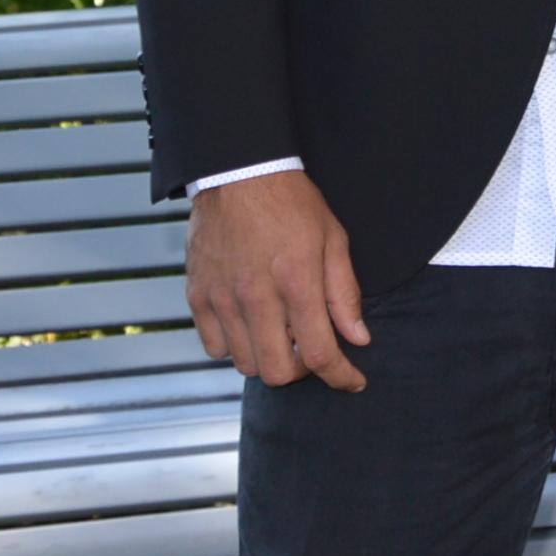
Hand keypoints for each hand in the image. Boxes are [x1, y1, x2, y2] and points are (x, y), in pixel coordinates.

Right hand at [188, 169, 369, 390]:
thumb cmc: (291, 203)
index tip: (352, 381)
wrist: (238, 174)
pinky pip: (215, 347)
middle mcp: (256, 297)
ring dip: (268, 357)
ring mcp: (222, 299)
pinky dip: (236, 345)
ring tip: (281, 331)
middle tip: (311, 349)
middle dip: (301, 371)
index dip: (341, 377)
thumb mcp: (333, 239)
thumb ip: (344, 294)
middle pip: (277, 372)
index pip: (319, 354)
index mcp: (296, 282)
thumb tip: (358, 338)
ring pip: (245, 364)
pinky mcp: (198, 296)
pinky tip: (251, 323)